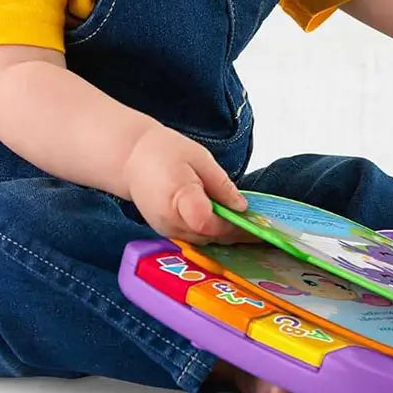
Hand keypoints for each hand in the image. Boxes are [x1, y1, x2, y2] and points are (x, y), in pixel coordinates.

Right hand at [123, 125, 252, 244]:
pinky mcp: (166, 233)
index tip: (252, 219)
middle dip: (235, 232)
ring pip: (204, 240)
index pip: (207, 222)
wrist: (131, 159)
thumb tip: (241, 207)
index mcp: (178, 197)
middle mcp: (170, 221)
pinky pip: (195, 238)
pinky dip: (212, 233)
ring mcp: (166, 230)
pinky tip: (227, 224)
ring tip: (248, 226)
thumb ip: (221, 184)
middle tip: (261, 226)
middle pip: (209, 235)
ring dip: (226, 235)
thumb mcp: (199, 158)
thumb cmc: (164, 152)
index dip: (231, 224)